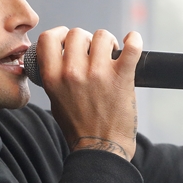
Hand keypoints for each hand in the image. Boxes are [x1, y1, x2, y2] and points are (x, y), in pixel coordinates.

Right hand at [36, 27, 141, 159]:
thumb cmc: (79, 128)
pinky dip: (134, 40)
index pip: (48, 38)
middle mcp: (73, 73)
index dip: (59, 34)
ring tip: (111, 54)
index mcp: (53, 78)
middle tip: (93, 52)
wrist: (101, 149)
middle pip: (77, 34)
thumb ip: (55, 77)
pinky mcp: (121, 77)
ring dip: (108, 42)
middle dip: (86, 40)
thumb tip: (62, 56)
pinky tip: (133, 40)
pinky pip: (131, 47)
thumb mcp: (55, 101)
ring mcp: (98, 74)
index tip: (68, 40)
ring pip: (102, 36)